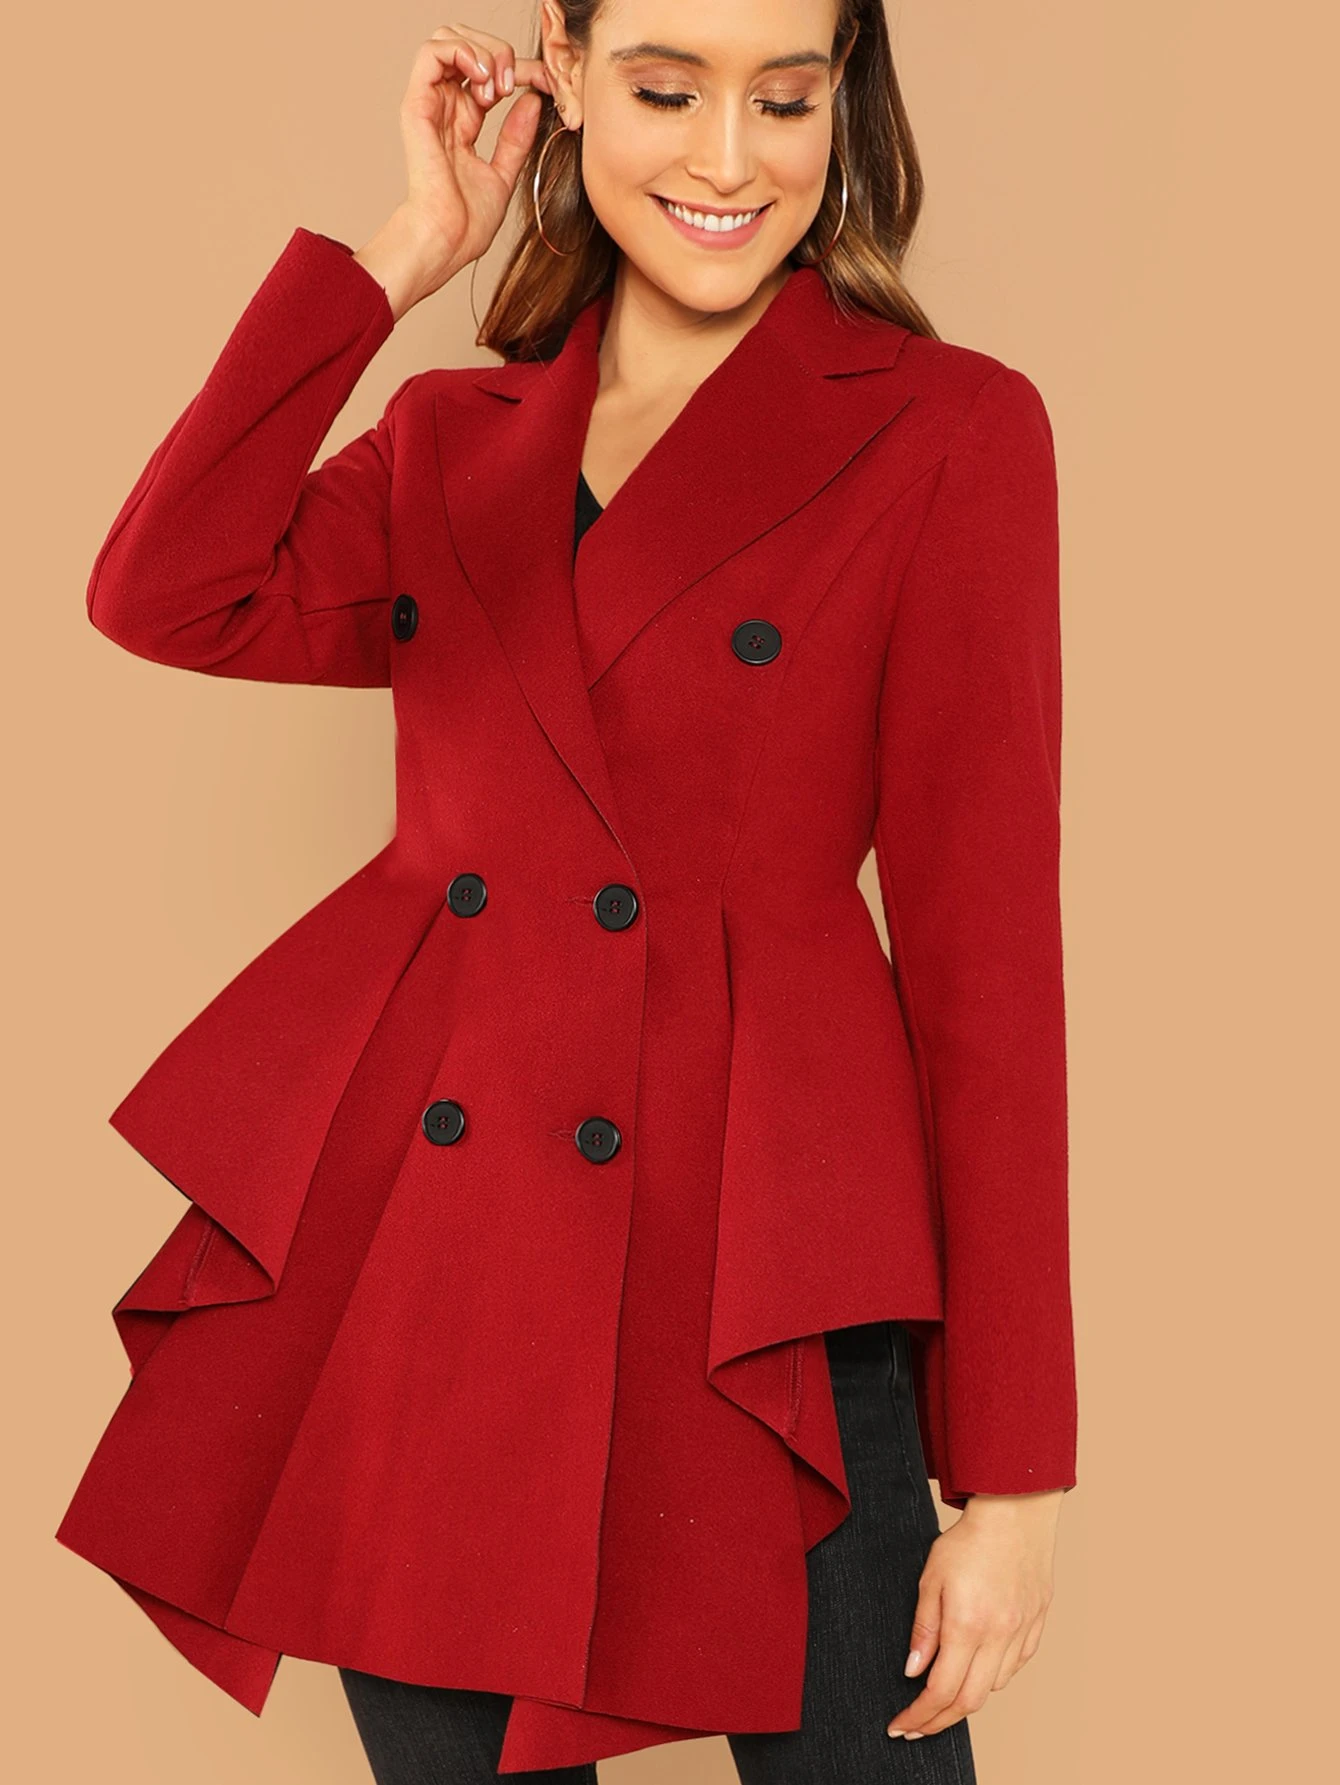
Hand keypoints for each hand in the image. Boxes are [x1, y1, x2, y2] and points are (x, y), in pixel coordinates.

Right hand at [391, 24, 556, 294]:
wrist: (447, 241)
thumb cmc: (467, 223)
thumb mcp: (505, 173)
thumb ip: (516, 137)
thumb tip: (533, 100)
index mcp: (462, 121)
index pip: (491, 72)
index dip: (521, 67)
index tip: (548, 81)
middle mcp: (444, 107)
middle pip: (468, 44)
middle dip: (500, 51)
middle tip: (516, 83)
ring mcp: (429, 104)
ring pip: (449, 38)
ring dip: (482, 50)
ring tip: (498, 85)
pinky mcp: (417, 105)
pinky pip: (431, 52)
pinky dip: (462, 52)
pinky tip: (483, 79)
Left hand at [886, 1489, 1063, 1740]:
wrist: (1015, 1514)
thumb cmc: (968, 1541)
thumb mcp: (931, 1578)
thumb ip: (924, 1628)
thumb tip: (914, 1671)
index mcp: (968, 1625)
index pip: (941, 1690)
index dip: (919, 1715)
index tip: (901, 1725)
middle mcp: (999, 1636)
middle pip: (969, 1702)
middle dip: (939, 1721)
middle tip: (917, 1726)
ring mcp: (1022, 1633)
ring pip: (993, 1687)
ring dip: (966, 1699)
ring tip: (942, 1696)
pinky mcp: (1036, 1626)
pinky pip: (1014, 1667)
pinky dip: (992, 1678)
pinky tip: (976, 1670)